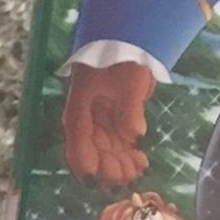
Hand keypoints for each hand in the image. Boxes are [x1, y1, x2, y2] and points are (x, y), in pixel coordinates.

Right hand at [62, 59, 153, 184]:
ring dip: (119, 163)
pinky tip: (142, 163)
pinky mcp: (116, 117)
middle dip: (106, 167)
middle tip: (124, 178)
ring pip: (106, 149)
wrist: (132, 40)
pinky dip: (129, 153)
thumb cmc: (125, 57)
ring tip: (137, 172)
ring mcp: (102, 117)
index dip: (83, 159)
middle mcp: (88, 114)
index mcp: (81, 103)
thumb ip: (130, 111)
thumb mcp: (129, 82)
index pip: (77, 136)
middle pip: (92, 148)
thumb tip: (135, 137)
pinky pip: (119, 142)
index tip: (92, 179)